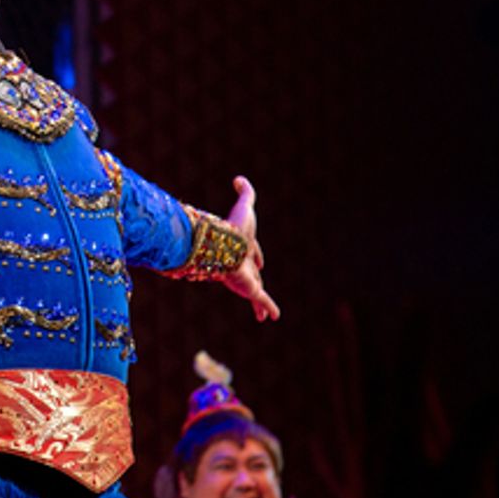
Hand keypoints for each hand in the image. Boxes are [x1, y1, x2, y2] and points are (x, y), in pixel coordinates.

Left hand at [221, 175, 280, 321]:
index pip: (251, 255)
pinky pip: (262, 301)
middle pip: (252, 275)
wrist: (225, 246)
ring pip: (256, 292)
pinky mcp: (249, 289)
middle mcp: (243, 265)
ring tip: (264, 315)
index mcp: (242, 249)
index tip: (260, 262)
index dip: (257, 257)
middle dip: (256, 280)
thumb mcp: (244, 206)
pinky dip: (268, 308)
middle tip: (259, 283)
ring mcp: (246, 279)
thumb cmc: (233, 227)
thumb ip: (245, 192)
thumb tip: (238, 179)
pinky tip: (273, 318)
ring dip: (260, 303)